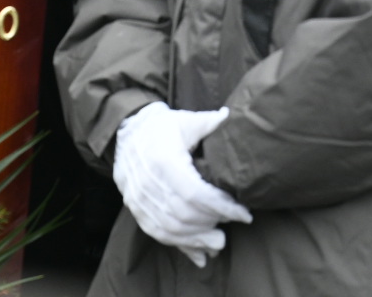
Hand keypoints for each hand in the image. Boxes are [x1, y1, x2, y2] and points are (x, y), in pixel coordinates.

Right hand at [114, 102, 252, 266]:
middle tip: (232, 225)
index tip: (243, 214)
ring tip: (219, 242)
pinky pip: (158, 233)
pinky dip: (180, 245)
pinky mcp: (135, 208)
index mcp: (164, 160)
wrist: (128, 133)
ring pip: (170, 229)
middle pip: (184, 215)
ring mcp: (139, 199)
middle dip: (211, 224)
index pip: (195, 193)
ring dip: (197, 239)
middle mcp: (148, 183)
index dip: (222, 207)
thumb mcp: (187, 120)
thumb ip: (210, 123)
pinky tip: (199, 254)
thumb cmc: (163, 127)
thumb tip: (231, 117)